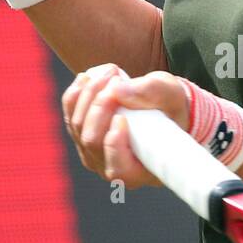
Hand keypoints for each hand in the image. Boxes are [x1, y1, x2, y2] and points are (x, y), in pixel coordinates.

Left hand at [62, 66, 188, 188]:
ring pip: (78, 126)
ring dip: (90, 93)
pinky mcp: (81, 135)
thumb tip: (118, 90)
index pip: (119, 169)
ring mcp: (93, 152)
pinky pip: (70, 115)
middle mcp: (112, 167)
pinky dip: (77, 94)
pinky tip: (88, 77)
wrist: (162, 107)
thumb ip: (151, 92)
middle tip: (117, 77)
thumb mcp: (171, 96)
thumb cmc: (171, 108)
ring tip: (110, 72)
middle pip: (92, 140)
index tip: (121, 118)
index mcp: (139, 170)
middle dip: (101, 105)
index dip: (114, 146)